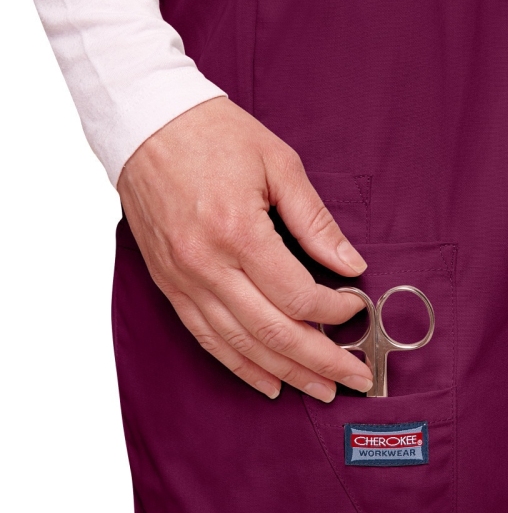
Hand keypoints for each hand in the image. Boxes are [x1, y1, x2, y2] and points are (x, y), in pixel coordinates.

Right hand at [117, 96, 372, 401]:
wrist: (146, 123)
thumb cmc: (214, 134)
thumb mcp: (279, 163)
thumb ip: (315, 221)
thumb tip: (352, 264)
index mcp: (238, 231)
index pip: (297, 294)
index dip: (335, 310)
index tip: (357, 308)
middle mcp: (207, 265)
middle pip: (272, 331)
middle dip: (320, 361)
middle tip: (355, 377)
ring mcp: (184, 280)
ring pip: (240, 345)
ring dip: (285, 373)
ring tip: (320, 389)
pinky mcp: (169, 285)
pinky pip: (206, 338)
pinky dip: (239, 365)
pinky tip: (267, 382)